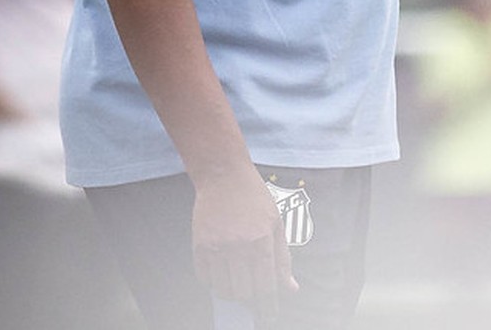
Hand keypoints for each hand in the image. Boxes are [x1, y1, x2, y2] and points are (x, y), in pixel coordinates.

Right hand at [192, 165, 296, 324]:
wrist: (224, 175)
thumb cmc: (254, 198)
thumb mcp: (276, 223)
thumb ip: (283, 258)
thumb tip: (290, 288)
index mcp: (261, 239)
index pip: (266, 285)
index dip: (269, 306)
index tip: (270, 315)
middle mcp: (238, 245)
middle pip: (244, 293)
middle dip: (251, 301)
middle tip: (254, 298)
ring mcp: (216, 246)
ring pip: (224, 290)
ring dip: (233, 293)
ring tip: (239, 282)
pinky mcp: (200, 246)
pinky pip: (206, 279)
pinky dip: (215, 282)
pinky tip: (223, 272)